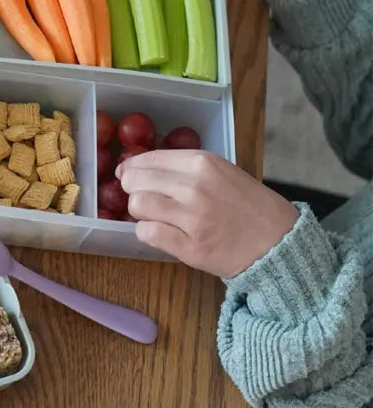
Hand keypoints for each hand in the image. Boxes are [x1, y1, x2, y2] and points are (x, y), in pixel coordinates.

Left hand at [115, 149, 297, 277]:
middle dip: (132, 189)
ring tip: (154, 215)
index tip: (127, 174)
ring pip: (137, 206)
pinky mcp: (190, 248)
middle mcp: (194, 187)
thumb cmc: (248, 205)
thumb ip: (184, 167)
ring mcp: (192, 218)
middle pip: (135, 182)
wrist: (279, 242)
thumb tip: (139, 166)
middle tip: (142, 197)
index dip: (131, 168)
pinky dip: (146, 232)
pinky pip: (148, 234)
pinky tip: (159, 232)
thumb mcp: (222, 171)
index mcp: (202, 163)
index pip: (147, 159)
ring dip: (140, 212)